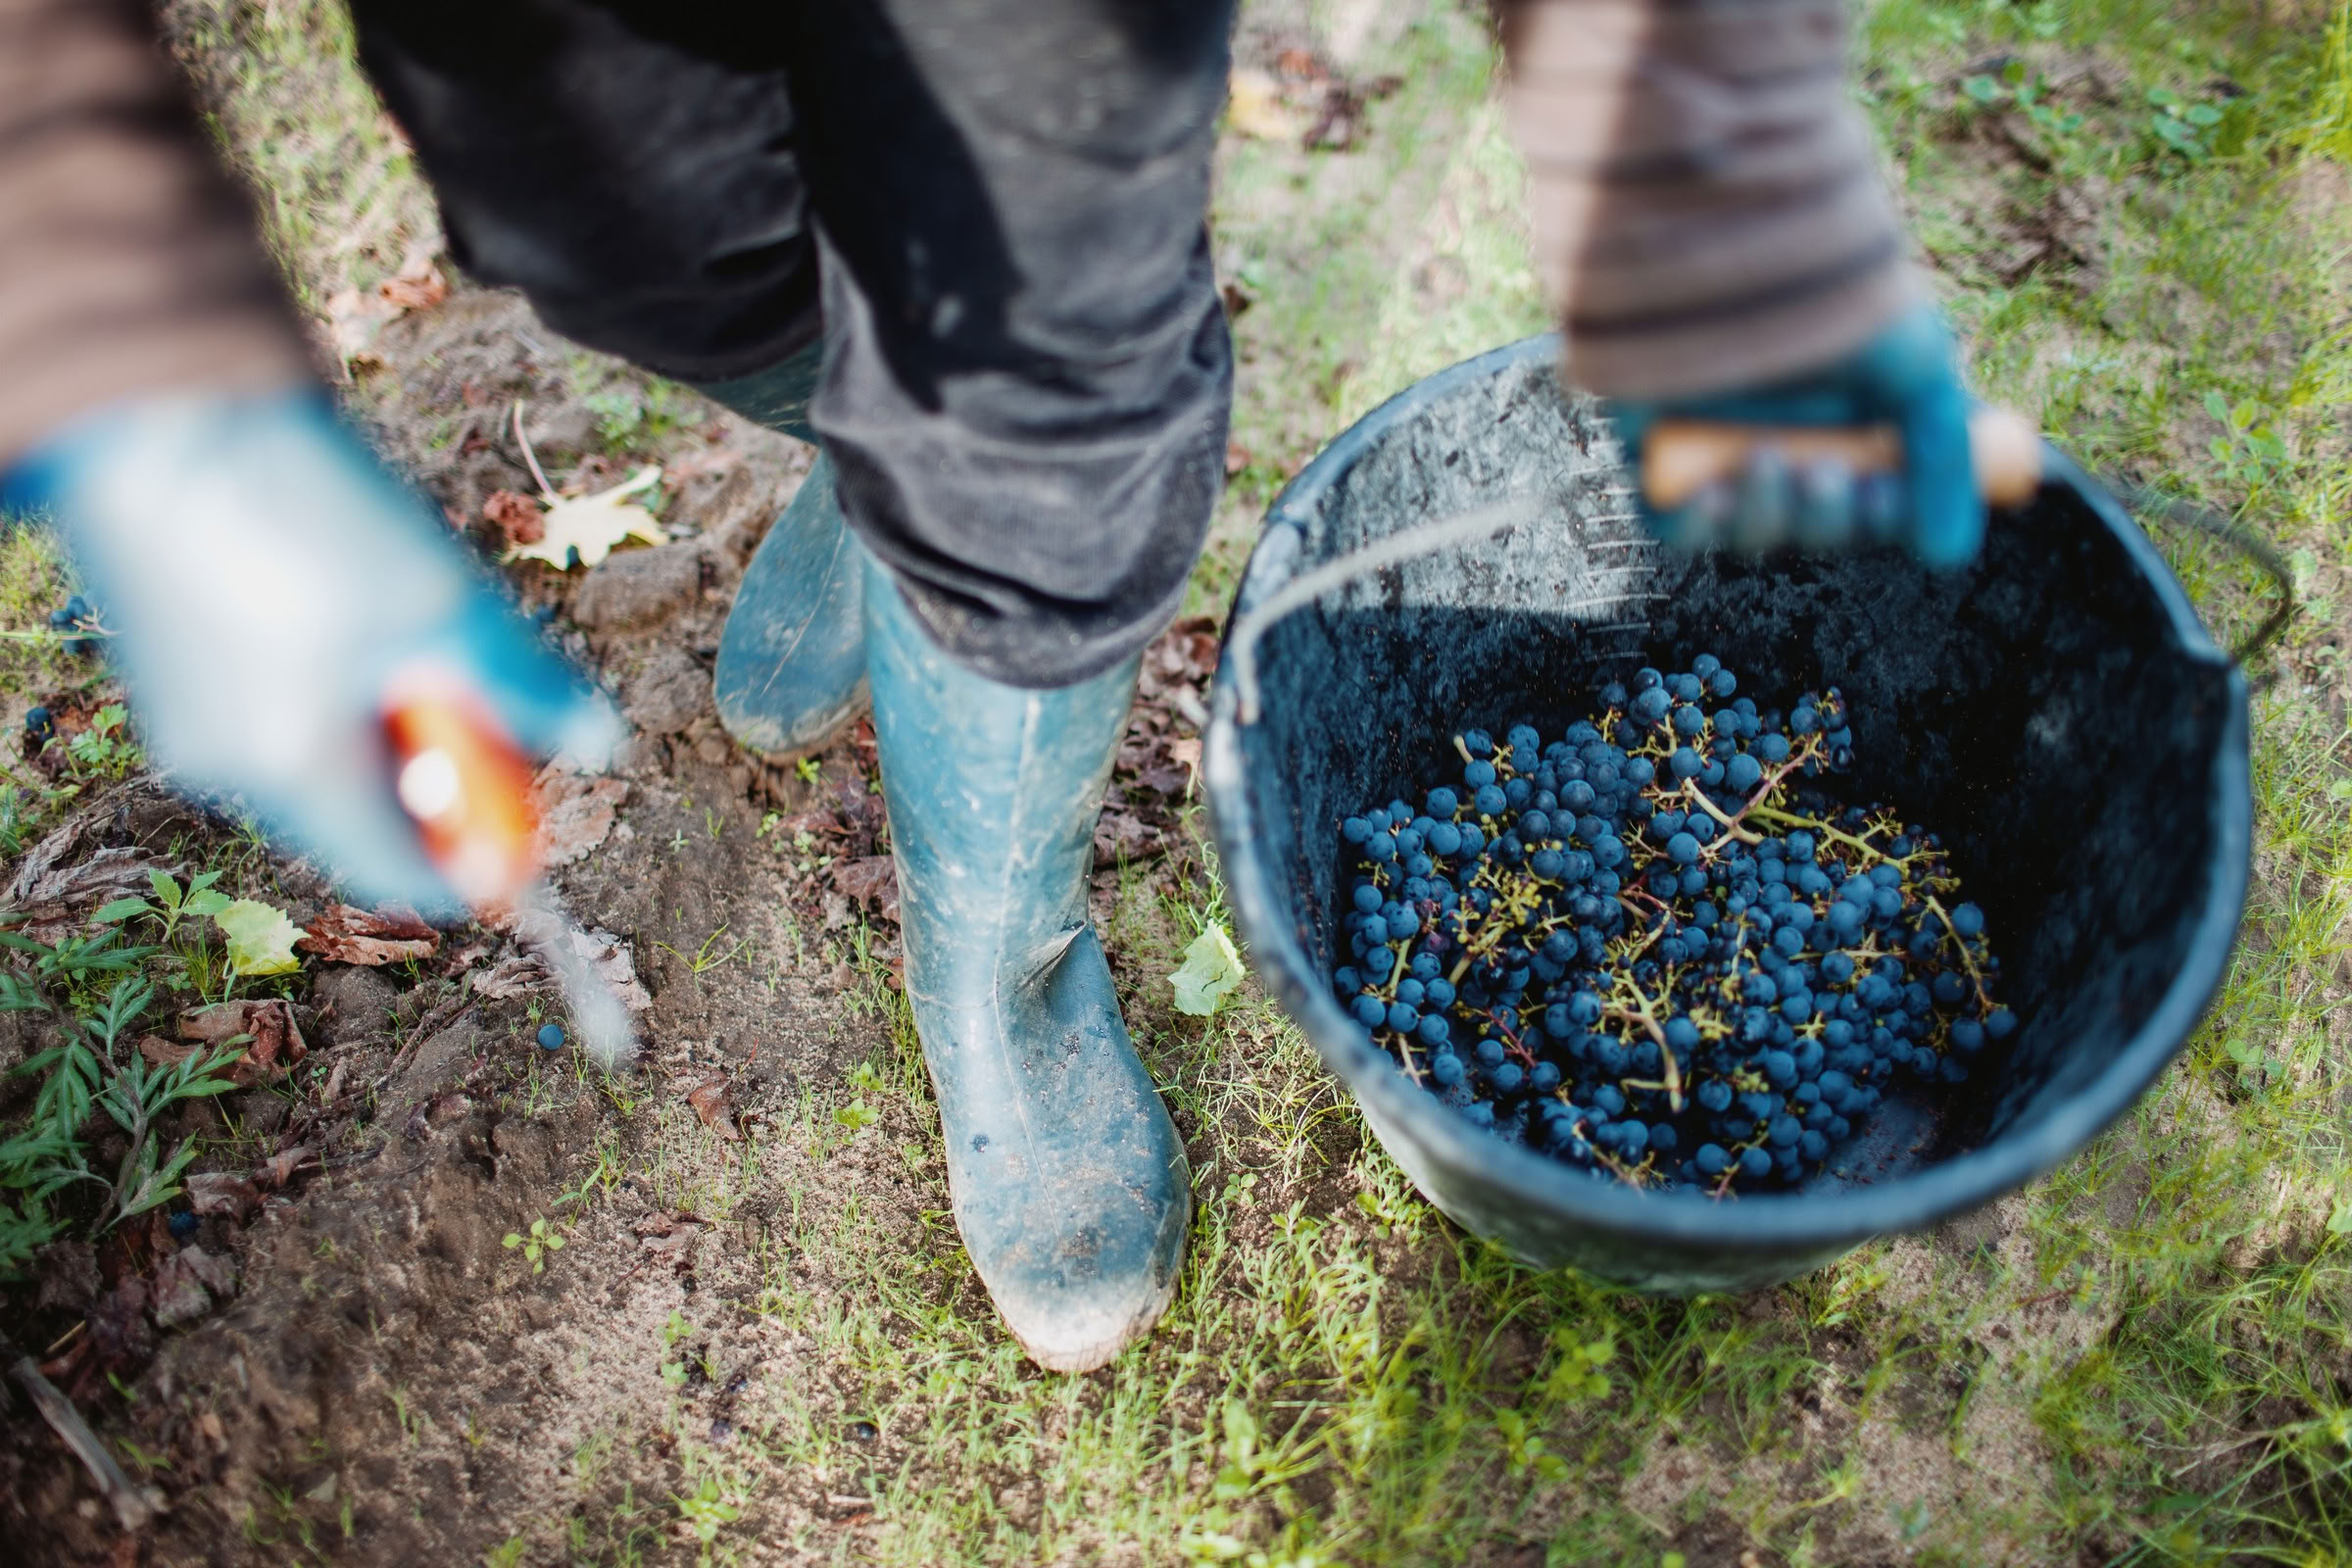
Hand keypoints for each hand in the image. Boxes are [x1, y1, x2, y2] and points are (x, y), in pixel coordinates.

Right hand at [8, 392, 617, 911]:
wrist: (156, 405)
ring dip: (397, 719)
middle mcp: (231, 765)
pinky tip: (366, 608)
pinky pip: (287, 709)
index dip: (483, 856)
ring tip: (424, 627)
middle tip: (492, 694)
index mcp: (294, 774)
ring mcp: (197, 715)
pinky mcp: (184, 663)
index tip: (542, 813)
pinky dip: (345, 686)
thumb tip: (600, 743)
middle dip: (447, 770)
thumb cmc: (293, 510)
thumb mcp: (441, 604)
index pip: (403, 873)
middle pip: (371, 816)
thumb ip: (524, 686)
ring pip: (331, 757)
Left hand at [1610, 303, 1984, 568]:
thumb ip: (1942, 460)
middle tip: (1824, 476)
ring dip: (1766, 516)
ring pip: (1745, 528)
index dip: (1877, 516)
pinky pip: (1673, 524)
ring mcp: (1720, 445)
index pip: (1867, 505)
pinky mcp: (1657, 448)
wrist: (1737, 244)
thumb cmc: (1835, 295)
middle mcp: (1786, 435)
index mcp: (1849, 420)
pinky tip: (1716, 497)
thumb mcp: (1917, 372)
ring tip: (1772, 462)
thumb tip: (1948, 554)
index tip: (1883, 495)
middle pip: (1808, 525)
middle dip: (1824, 517)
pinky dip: (1696, 525)